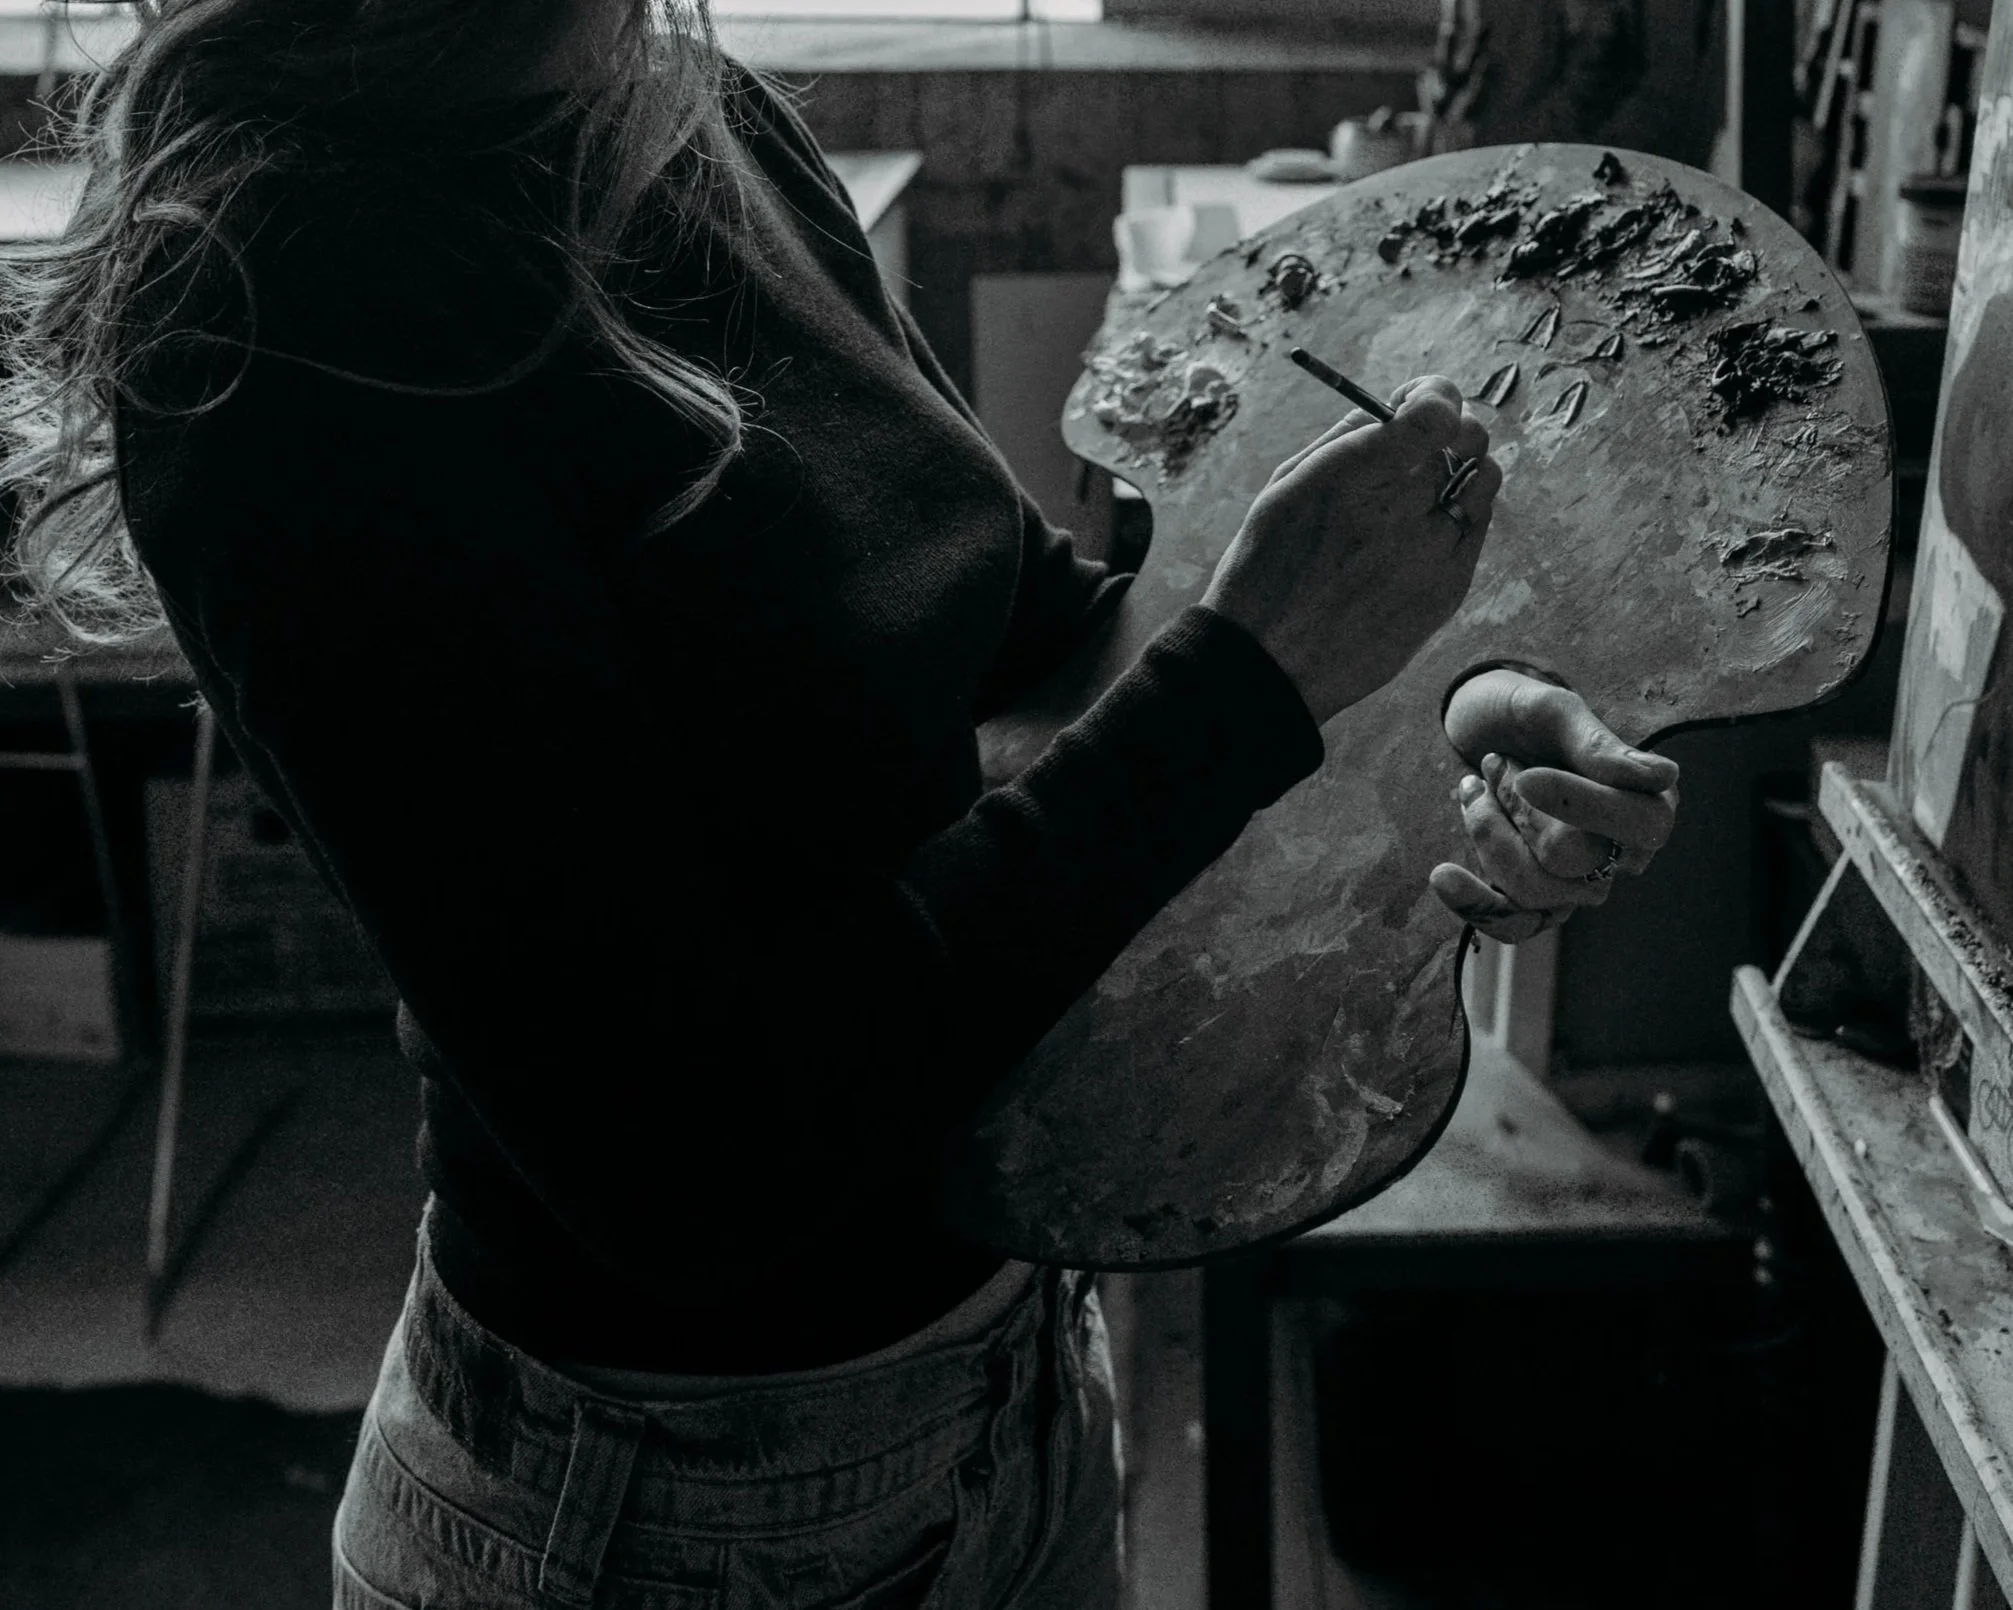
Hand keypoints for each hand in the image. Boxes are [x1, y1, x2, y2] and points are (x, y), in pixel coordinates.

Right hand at [1201, 375, 1500, 726]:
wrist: (1270, 664)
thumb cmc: (1266, 571)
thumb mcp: (1283, 489)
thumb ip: (1344, 439)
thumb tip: (1391, 408)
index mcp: (1355, 478)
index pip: (1438, 412)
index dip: (1435, 394)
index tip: (1418, 400)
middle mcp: (1402, 513)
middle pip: (1467, 440)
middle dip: (1445, 432)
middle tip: (1419, 447)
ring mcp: (1433, 555)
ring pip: (1483, 481)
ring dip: (1461, 473)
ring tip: (1423, 493)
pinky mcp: (1449, 591)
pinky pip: (1478, 529)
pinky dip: (1459, 518)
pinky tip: (1419, 534)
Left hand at [1430, 669, 1679, 942]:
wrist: (1477, 729)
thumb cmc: (1521, 712)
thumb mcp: (1553, 711)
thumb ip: (1597, 744)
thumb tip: (1662, 778)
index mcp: (1649, 799)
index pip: (1638, 824)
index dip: (1579, 803)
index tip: (1525, 777)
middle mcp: (1623, 850)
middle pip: (1575, 859)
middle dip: (1516, 808)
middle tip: (1495, 763)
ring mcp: (1579, 882)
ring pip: (1535, 891)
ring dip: (1487, 832)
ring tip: (1472, 787)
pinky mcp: (1536, 900)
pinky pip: (1514, 925)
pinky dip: (1473, 902)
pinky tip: (1443, 874)